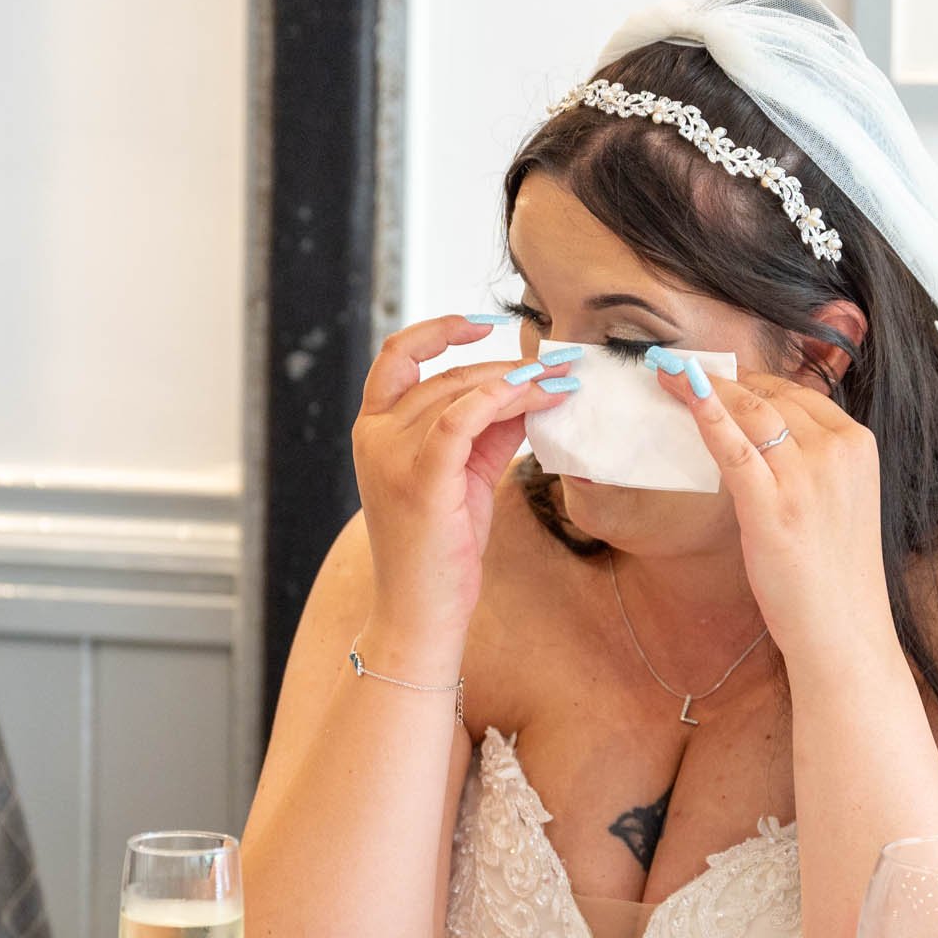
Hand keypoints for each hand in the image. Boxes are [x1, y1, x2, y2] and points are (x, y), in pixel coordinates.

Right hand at [353, 315, 575, 661]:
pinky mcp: (420, 480)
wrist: (421, 612)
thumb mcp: (464, 475)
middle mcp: (374, 436)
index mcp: (374, 430)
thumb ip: (486, 430)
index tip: (484, 325)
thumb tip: (528, 389)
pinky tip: (535, 395)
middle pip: (447, 377)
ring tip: (563, 384)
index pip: (398, 356)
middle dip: (508, 368)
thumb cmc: (441, 550)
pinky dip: (500, 399)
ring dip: (519, 384)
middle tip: (560, 368)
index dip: (439, 331)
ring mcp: (392, 456)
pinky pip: (461, 418)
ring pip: (460, 392)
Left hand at [653, 355, 892, 668]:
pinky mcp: (774, 507)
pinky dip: (707, 413)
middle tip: (680, 369)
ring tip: (667, 374)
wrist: (844, 631)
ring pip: (751, 412)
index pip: (799, 394)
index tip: (719, 374)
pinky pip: (735, 448)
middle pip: (772, 397)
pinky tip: (681, 392)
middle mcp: (837, 453)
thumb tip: (763, 436)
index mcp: (857, 446)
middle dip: (724, 379)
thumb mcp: (838, 502)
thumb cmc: (835, 576)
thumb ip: (812, 464)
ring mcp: (807, 479)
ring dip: (703, 386)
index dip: (753, 380)